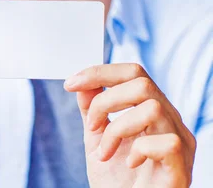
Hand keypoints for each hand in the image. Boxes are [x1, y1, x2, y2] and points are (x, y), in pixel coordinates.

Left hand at [65, 64, 195, 187]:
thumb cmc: (117, 181)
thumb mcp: (96, 139)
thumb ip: (92, 110)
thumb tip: (82, 83)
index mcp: (152, 110)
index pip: (133, 73)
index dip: (100, 73)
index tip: (70, 84)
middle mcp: (170, 122)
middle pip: (142, 83)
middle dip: (106, 101)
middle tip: (91, 127)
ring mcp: (180, 144)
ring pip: (153, 108)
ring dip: (117, 128)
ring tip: (105, 151)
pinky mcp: (181, 169)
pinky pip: (166, 143)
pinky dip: (140, 150)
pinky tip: (130, 163)